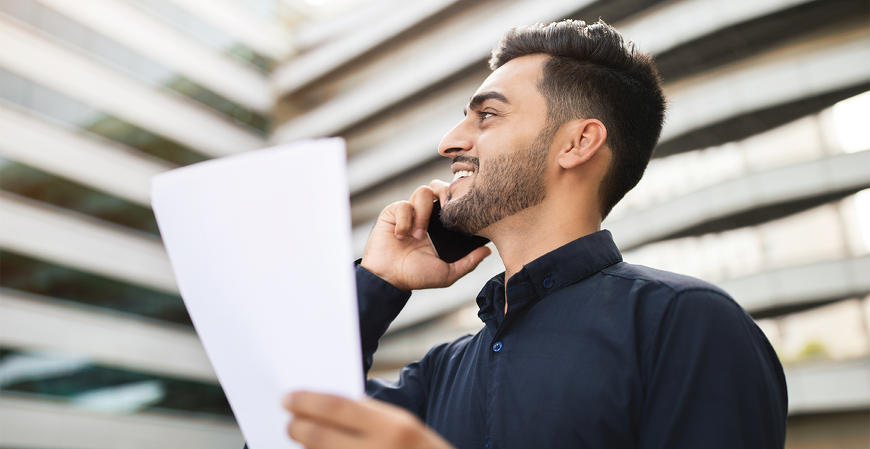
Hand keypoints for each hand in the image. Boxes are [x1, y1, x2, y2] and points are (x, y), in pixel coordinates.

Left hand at [285, 391, 454, 448]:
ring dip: (306, 448)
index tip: (289, 398)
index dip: (307, 401)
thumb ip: (370, 415)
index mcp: (393, 428)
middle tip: (290, 422)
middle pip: (320, 437)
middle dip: (297, 428)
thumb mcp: (405, 426)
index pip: (336, 408)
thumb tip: (327, 407)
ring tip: (302, 438)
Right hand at [360, 180, 490, 291]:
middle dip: (444, 191)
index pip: (452, 201)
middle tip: (445, 207)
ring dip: (423, 213)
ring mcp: (409, 212)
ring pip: (422, 192)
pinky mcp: (393, 212)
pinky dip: (404, 220)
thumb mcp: (448, 273)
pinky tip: (402, 236)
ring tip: (419, 234)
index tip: (462, 208)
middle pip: (438, 186)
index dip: (458, 198)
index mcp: (440, 226)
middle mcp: (426, 215)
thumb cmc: (417, 276)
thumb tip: (488, 251)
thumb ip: (468, 262)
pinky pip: (403, 205)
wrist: (389, 278)